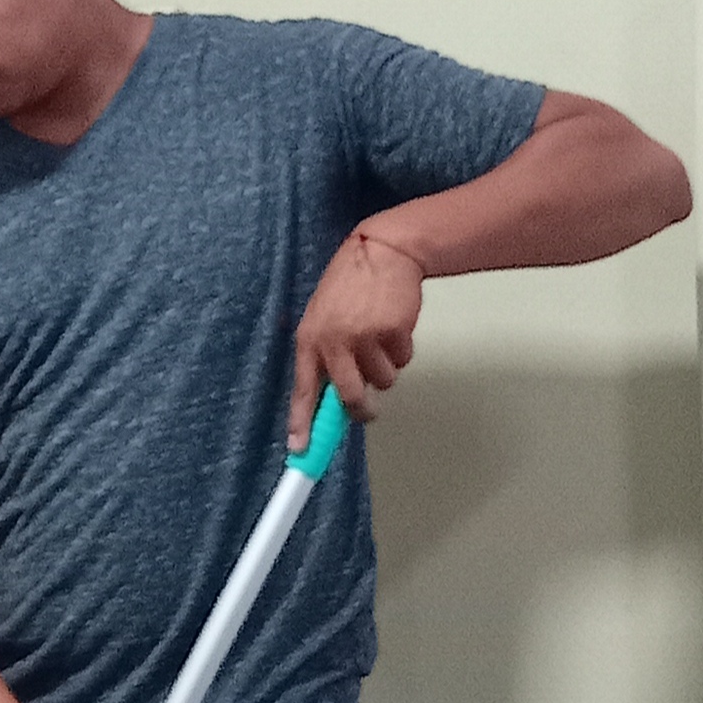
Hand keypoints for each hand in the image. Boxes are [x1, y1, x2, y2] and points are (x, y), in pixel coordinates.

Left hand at [288, 226, 423, 447]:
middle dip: (362, 410)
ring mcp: (365, 338)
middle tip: (368, 410)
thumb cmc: (349, 288)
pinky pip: (402, 360)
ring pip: (384, 380)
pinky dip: (401, 349)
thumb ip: (324, 355)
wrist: (380, 252)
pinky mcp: (393, 332)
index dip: (302, 423)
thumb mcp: (323, 318)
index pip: (303, 390)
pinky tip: (393, 324)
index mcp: (309, 340)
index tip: (300, 450)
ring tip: (380, 337)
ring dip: (386, 367)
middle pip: (351, 397)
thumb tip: (330, 402)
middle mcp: (334, 342)